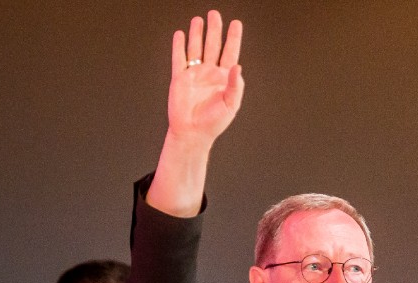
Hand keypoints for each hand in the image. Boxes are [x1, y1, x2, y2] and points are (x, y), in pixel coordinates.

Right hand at [166, 10, 244, 146]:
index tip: (236, 24)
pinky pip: (179, 59)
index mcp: (224, 78)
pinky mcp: (180, 79)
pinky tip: (180, 35)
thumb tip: (238, 66)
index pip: (230, 52)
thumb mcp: (230, 104)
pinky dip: (179, 46)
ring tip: (198, 20)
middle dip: (214, 30)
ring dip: (197, 34)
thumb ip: (235, 85)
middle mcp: (210, 74)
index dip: (233, 38)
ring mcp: (195, 74)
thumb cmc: (213, 122)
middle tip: (215, 14)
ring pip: (196, 48)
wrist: (192, 132)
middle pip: (213, 45)